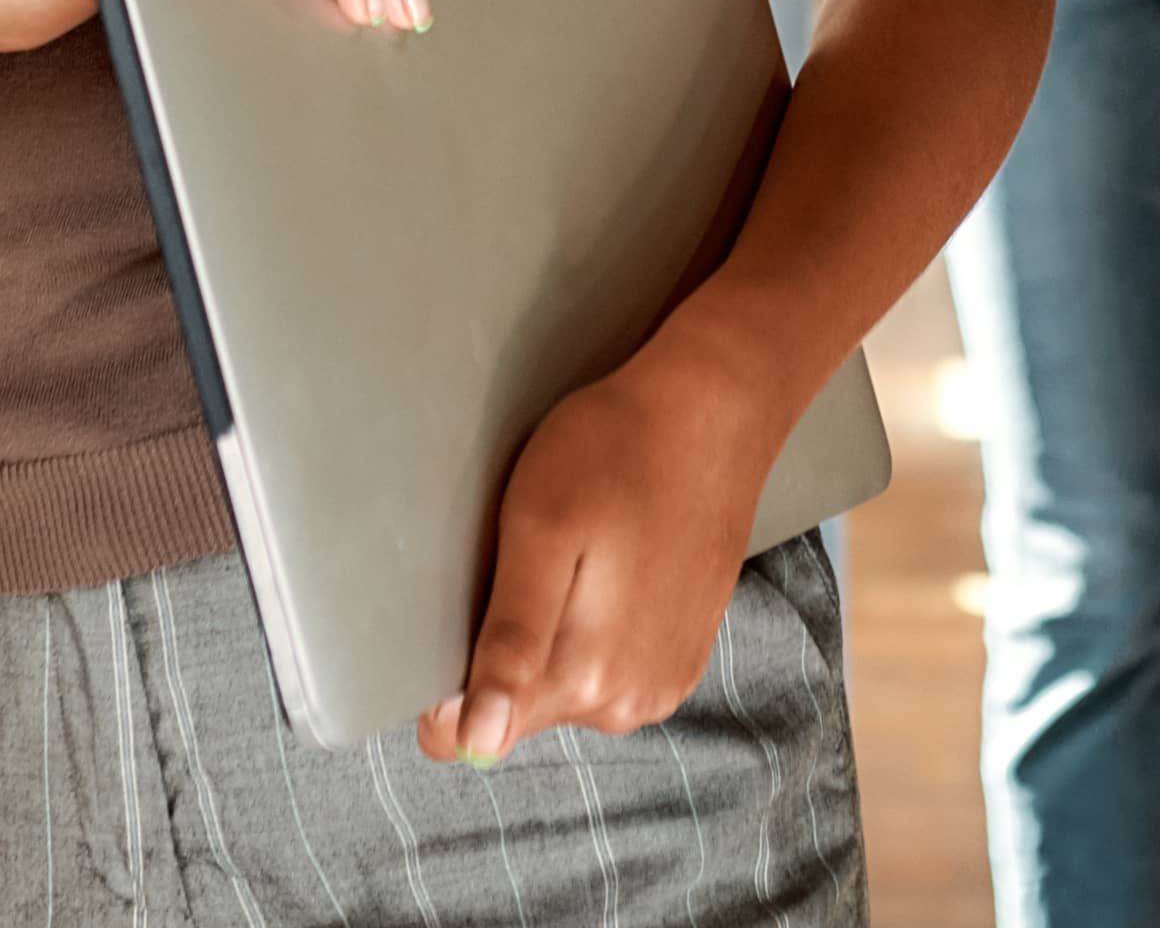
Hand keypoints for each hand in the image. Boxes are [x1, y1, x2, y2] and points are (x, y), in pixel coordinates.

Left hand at [423, 329, 792, 763]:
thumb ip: (508, 646)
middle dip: (502, 649)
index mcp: (580, 680)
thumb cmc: (614, 455)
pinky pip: (606, 670)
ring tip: (574, 557)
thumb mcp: (538, 534)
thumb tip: (477, 742)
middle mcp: (624, 704)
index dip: (446, 685)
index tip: (465, 610)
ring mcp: (659, 686)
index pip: (470, 737)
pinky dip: (593, 629)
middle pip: (517, 708)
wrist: (713, 417)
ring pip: (563, 687)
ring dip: (550, 637)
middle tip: (528, 560)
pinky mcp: (680, 661)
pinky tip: (608, 569)